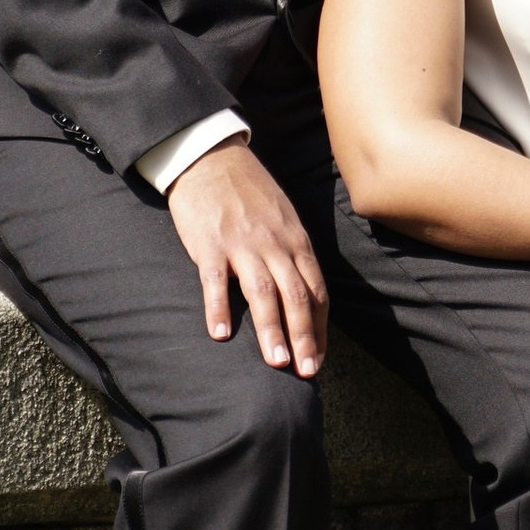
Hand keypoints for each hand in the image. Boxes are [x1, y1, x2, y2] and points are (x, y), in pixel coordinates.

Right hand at [168, 140, 328, 373]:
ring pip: (263, 293)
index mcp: (296, 241)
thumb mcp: (284, 218)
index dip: (319, 328)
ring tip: (276, 363)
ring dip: (272, 330)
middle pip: (296, 297)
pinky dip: (218, 309)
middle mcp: (275, 245)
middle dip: (304, 337)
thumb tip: (306, 292)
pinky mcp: (210, 244)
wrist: (211, 158)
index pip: (316, 291)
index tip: (318, 357)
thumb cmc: (249, 191)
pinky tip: (220, 335)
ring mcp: (242, 245)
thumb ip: (294, 253)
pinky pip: (215, 282)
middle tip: (306, 372)